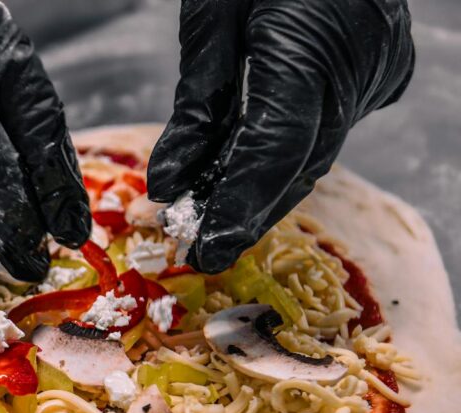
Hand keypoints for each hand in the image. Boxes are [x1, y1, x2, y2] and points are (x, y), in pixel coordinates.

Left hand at [148, 0, 415, 273]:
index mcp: (309, 42)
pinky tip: (245, 172)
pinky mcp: (381, 66)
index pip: (275, 149)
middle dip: (247, 208)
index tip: (206, 250)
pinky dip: (284, 153)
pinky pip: (327, 126)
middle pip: (298, 161)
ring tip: (215, 215)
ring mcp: (378, 66)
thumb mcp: (211, 16)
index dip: (239, 207)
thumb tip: (170, 183)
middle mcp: (357, 63)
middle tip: (202, 245)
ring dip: (264, 186)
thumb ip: (197, 104)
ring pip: (315, 149)